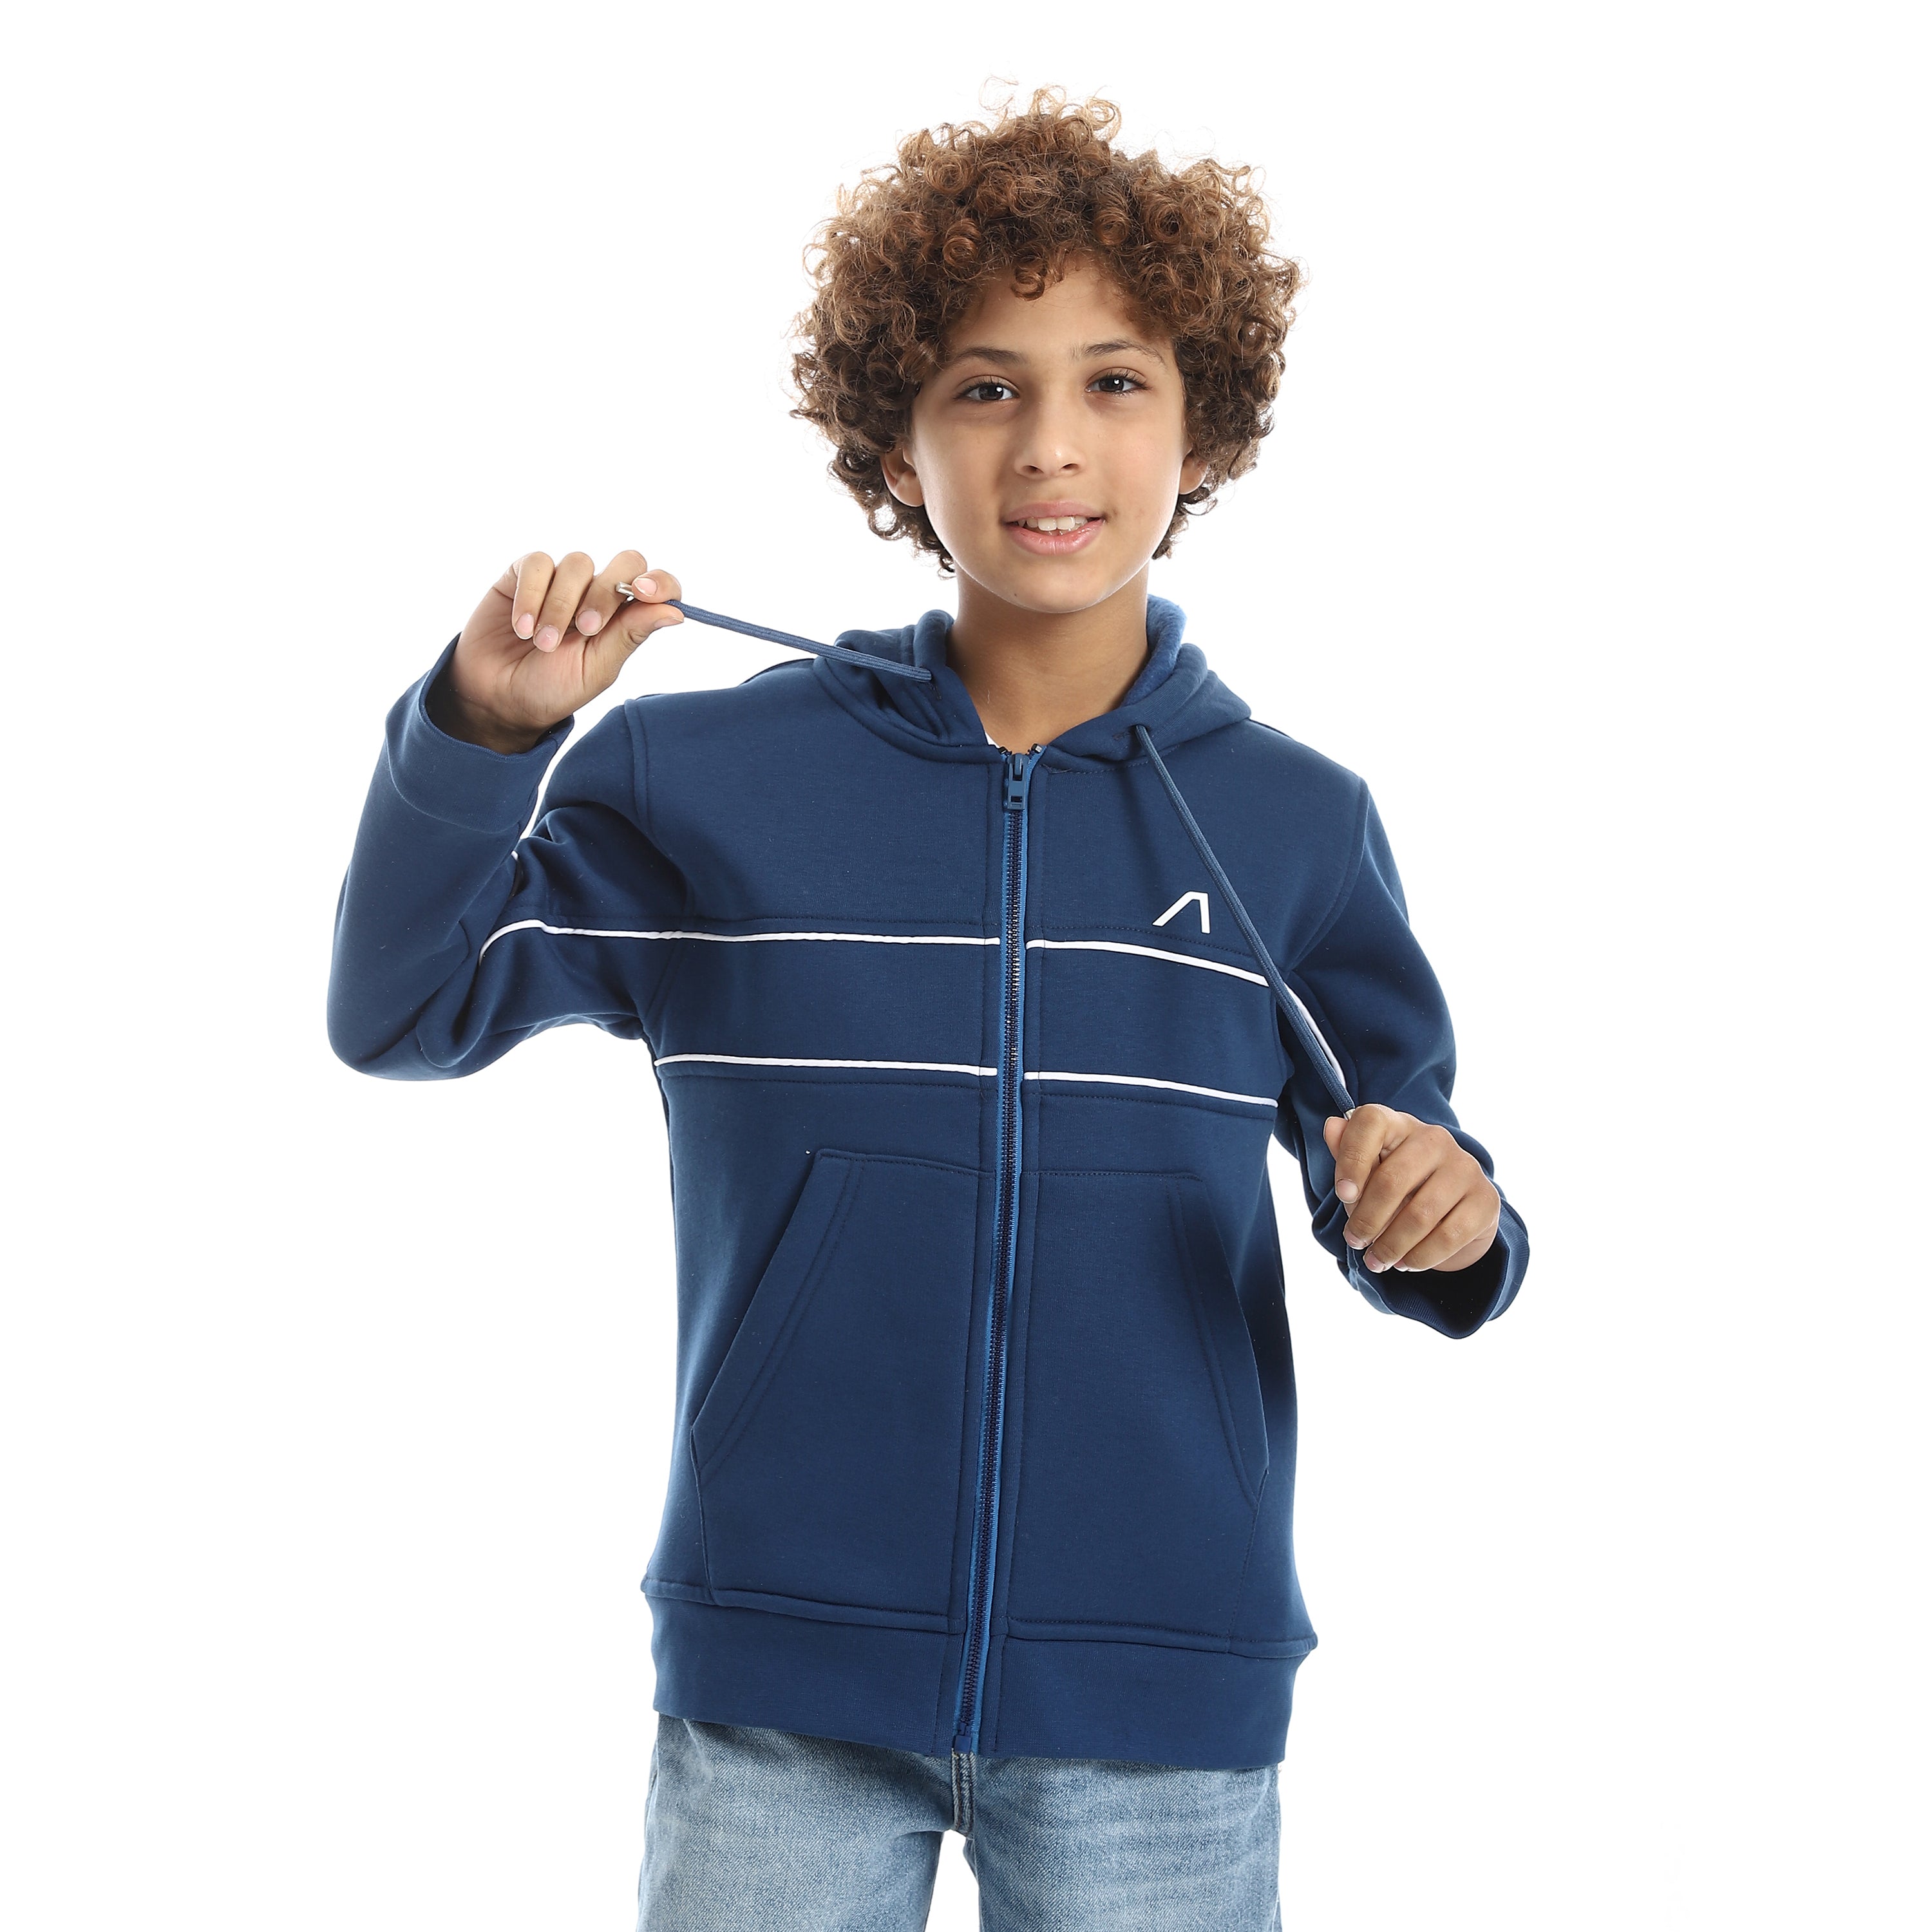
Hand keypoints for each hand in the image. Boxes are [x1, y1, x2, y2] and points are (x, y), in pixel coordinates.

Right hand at [428, 550, 684, 752]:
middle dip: (605, 593)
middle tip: (585, 629)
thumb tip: (675, 612)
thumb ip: (630, 636)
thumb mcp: (596, 669)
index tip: (645, 593)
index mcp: (624, 618)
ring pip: (578, 564)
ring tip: (542, 643)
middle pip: (625, 561)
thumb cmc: (551, 688)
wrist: (497, 697)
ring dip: (561, 605)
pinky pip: (538, 564)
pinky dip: (531, 595)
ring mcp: (562, 581)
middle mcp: (597, 593)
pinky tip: (522, 627)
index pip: (656, 585)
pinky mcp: (524, 575)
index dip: (659, 582)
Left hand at [1321, 1105, 1499, 1273]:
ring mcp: (1465, 1167)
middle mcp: (1435, 1139)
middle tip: (1354, 1242)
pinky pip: (1448, 1236)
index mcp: (1399, 1124)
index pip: (1371, 1123)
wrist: (1453, 1208)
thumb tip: (1330, 1127)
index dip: (1352, 1159)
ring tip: (1376, 1261)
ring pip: (1420, 1215)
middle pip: (1392, 1179)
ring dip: (1391, 1246)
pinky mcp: (1485, 1199)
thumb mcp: (1368, 1171)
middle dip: (1367, 1219)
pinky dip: (1420, 1256)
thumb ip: (1346, 1153)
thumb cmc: (1398, 1187)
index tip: (1342, 1195)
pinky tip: (1405, 1264)